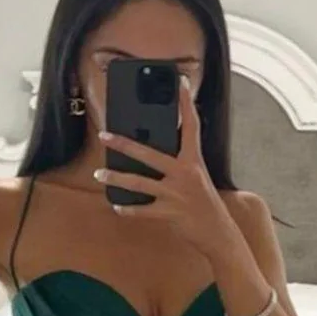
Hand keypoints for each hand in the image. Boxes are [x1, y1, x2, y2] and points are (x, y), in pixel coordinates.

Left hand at [94, 75, 233, 257]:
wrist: (217, 232)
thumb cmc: (204, 202)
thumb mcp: (197, 176)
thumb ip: (180, 161)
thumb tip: (155, 147)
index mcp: (194, 161)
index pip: (191, 126)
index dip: (185, 104)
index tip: (178, 83)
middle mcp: (185, 174)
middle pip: (149, 154)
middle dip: (124, 144)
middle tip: (104, 136)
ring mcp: (176, 194)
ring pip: (139, 183)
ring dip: (117, 178)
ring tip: (99, 175)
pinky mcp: (170, 213)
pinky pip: (143, 211)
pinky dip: (129, 210)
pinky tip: (117, 206)